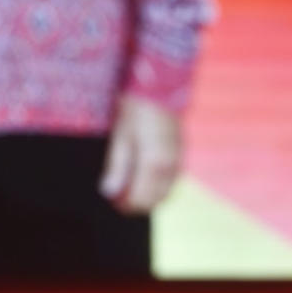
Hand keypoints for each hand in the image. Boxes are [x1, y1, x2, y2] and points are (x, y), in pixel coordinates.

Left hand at [99, 95, 181, 213]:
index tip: (114, 204)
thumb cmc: (135, 109)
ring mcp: (179, 158)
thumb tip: (110, 192)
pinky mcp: (181, 152)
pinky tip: (146, 181)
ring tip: (131, 192)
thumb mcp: (120, 136)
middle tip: (120, 202)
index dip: (127, 205)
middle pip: (156, 198)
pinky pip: (172, 179)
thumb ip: (117, 166)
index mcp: (154, 162)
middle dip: (138, 203)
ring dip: (150, 196)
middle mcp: (171, 164)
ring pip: (167, 191)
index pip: (142, 198)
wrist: (159, 87)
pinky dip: (159, 185)